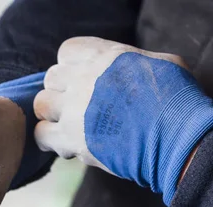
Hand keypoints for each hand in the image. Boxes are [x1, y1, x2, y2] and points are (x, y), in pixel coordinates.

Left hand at [34, 37, 212, 203]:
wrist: (176, 139)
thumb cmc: (175, 101)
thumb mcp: (158, 64)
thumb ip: (128, 63)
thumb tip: (120, 68)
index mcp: (105, 57)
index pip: (67, 51)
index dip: (71, 67)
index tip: (81, 81)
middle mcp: (84, 79)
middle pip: (51, 78)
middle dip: (62, 92)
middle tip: (77, 107)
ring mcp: (74, 109)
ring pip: (41, 104)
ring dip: (52, 115)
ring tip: (69, 125)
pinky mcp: (70, 138)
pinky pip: (40, 134)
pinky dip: (49, 139)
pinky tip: (66, 144)